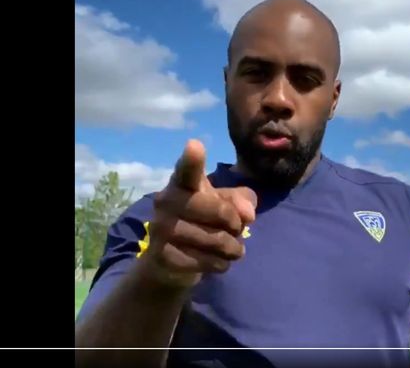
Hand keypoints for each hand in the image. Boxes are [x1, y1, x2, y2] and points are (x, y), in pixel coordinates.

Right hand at [141, 139, 256, 288]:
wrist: (169, 261)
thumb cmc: (203, 222)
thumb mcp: (225, 206)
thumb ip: (241, 201)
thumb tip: (248, 214)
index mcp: (182, 183)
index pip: (187, 170)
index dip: (192, 160)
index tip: (195, 146)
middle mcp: (166, 201)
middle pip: (214, 208)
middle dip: (233, 221)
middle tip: (238, 229)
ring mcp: (161, 228)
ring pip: (214, 239)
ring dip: (231, 248)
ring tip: (233, 250)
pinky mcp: (162, 255)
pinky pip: (204, 261)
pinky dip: (219, 264)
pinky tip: (218, 263)